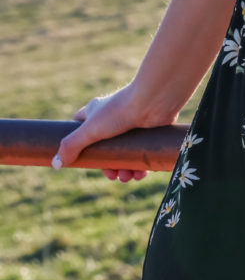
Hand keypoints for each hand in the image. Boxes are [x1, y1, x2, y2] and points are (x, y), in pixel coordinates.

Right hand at [51, 84, 176, 181]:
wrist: (153, 103)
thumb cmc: (119, 111)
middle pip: (104, 149)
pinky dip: (140, 167)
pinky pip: (141, 155)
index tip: (81, 158)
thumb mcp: (90, 130)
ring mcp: (131, 127)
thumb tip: (56, 164)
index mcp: (95, 112)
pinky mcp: (147, 134)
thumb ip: (71, 146)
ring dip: (124, 170)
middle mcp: (112, 118)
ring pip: (123, 154)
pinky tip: (140, 174)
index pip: (79, 126)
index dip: (77, 142)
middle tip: (111, 176)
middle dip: (107, 166)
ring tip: (126, 177)